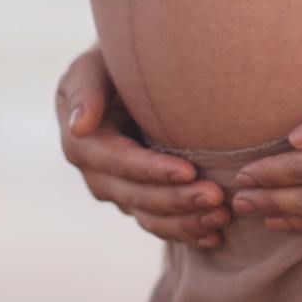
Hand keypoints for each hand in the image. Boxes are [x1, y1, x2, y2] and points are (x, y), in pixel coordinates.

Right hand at [56, 44, 231, 248]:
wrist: (125, 79)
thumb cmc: (110, 64)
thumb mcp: (92, 67)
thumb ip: (85, 91)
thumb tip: (79, 126)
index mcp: (84, 145)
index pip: (121, 164)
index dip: (154, 171)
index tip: (189, 171)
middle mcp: (99, 176)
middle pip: (139, 197)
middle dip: (178, 200)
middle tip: (218, 197)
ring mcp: (120, 193)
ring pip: (152, 218)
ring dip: (187, 222)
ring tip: (222, 217)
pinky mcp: (141, 202)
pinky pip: (161, 225)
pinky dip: (187, 232)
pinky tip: (214, 237)